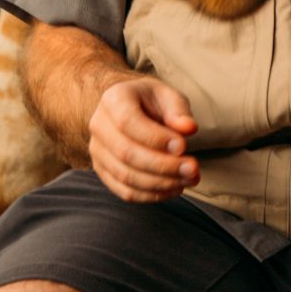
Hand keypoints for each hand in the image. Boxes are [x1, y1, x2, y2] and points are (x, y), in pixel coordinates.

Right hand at [88, 75, 199, 203]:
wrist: (133, 109)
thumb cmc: (152, 102)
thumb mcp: (168, 96)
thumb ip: (179, 111)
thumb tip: (189, 128)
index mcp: (113, 99)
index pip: (127, 121)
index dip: (155, 138)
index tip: (182, 146)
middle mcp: (99, 125)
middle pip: (125, 153)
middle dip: (163, 166)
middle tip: (192, 168)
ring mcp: (98, 151)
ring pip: (126, 176)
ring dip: (161, 183)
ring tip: (189, 178)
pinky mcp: (103, 172)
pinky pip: (125, 191)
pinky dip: (152, 195)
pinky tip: (175, 188)